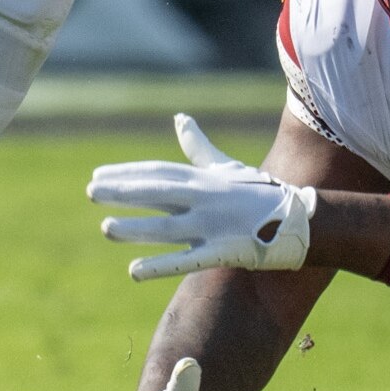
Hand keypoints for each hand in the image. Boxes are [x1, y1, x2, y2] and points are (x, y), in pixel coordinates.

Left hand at [87, 114, 316, 281]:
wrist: (298, 220)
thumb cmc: (258, 193)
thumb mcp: (226, 166)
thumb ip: (198, 147)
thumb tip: (180, 118)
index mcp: (204, 180)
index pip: (158, 172)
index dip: (127, 173)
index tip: (98, 175)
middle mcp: (205, 200)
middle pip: (157, 193)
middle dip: (123, 192)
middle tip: (91, 192)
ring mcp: (213, 226)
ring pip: (167, 228)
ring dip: (135, 229)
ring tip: (105, 229)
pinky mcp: (224, 253)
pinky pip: (186, 261)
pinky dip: (161, 266)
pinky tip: (135, 271)